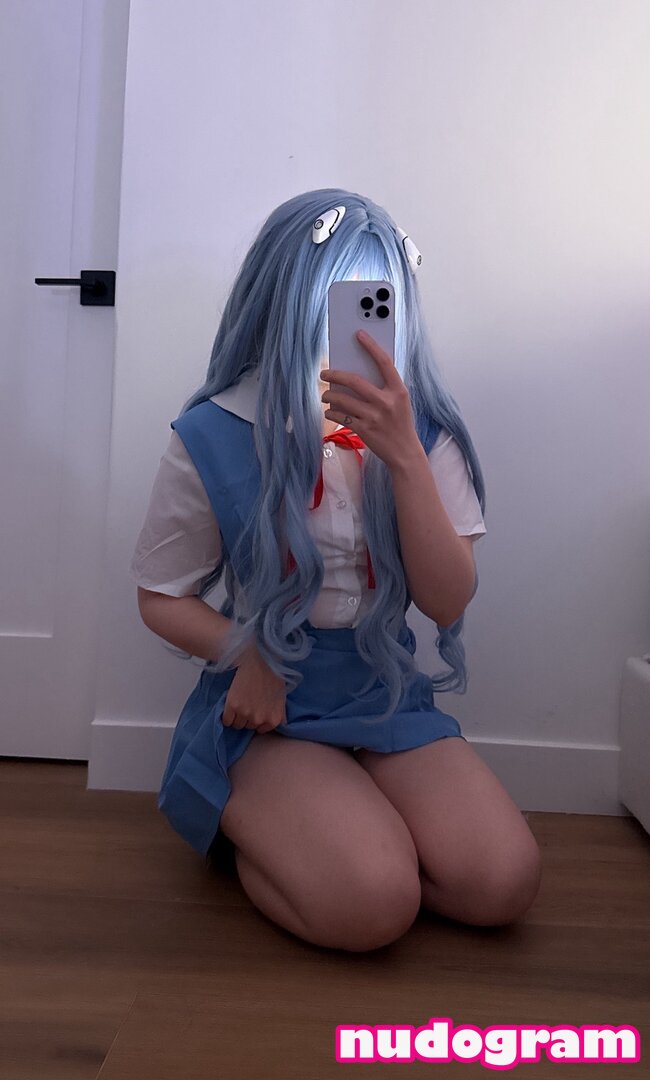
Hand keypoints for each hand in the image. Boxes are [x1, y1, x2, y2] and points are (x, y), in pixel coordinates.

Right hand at [222, 641, 287, 733]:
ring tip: (239, 703)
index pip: (261, 730)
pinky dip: (226, 716)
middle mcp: (259, 719)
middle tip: (248, 703)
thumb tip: (281, 723)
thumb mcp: (282, 697)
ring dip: (237, 716)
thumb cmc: (273, 675)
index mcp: (273, 719)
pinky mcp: (233, 706)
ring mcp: (246, 713)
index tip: (255, 711)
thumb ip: (280, 713)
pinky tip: (230, 706)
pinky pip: (226, 720)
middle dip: (248, 717)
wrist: (260, 660)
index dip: (257, 720)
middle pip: (248, 726)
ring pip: (237, 725)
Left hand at [320, 329, 421, 468]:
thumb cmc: (400, 424)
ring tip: (326, 395)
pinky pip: (341, 416)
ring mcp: (375, 417)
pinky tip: (330, 411)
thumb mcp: (400, 402)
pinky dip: (332, 413)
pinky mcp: (365, 430)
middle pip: (354, 381)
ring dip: (329, 396)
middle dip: (335, 375)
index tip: (359, 334)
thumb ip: (385, 387)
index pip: (384, 362)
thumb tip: (357, 371)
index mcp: (399, 390)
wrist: (405, 453)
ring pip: (343, 400)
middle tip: (324, 374)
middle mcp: (387, 402)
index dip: (371, 346)